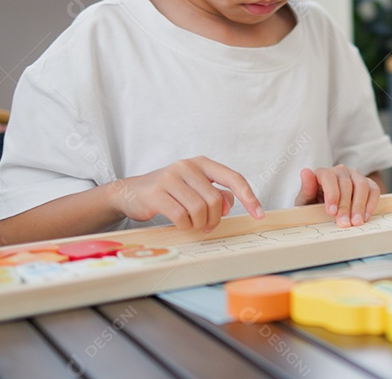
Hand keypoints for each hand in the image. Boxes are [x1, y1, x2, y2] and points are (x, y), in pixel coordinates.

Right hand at [110, 156, 263, 232]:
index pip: (233, 178)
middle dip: (214, 219)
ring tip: (193, 224)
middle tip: (207, 226)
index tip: (259, 214)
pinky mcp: (157, 193)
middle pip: (215, 200)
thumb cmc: (169, 191)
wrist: (132, 192)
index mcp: (202, 163)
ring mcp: (171, 177)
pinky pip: (182, 216)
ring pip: (200, 209)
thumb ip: (215, 193)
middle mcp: (187, 166)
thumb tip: (228, 205)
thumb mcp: (195, 188)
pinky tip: (181, 224)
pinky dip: (185, 226)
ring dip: (199, 224)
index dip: (249, 197)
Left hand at [295, 165, 379, 226]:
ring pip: (362, 185)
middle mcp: (340, 171)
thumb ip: (306, 188)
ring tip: (356, 222)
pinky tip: (365, 217)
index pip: (328, 177)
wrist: (326, 210)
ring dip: (359, 205)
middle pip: (346, 184)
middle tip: (344, 223)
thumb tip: (305, 172)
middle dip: (345, 205)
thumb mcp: (305, 201)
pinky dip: (371, 203)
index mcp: (323, 173)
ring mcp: (355, 176)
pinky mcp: (368, 184)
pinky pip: (374, 190)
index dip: (331, 194)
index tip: (331, 212)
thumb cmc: (314, 204)